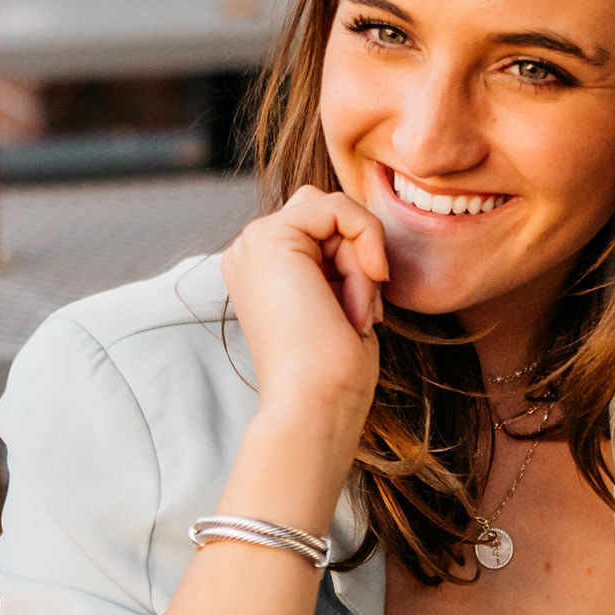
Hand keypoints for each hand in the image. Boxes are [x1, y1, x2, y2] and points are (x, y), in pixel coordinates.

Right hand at [220, 187, 387, 456]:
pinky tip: (355, 299)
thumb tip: (364, 228)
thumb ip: (339, 260)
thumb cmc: (335, 371)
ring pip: (333, 210)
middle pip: (327, 215)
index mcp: (261, 270)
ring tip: (352, 314)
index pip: (323, 229)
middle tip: (360, 315)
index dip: (356, 263)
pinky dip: (365, 246)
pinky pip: (339, 207)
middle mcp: (249, 253)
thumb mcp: (340, 300)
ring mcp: (253, 243)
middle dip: (357, 257)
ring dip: (360, 259)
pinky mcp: (269, 237)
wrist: (314, 406)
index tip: (363, 318)